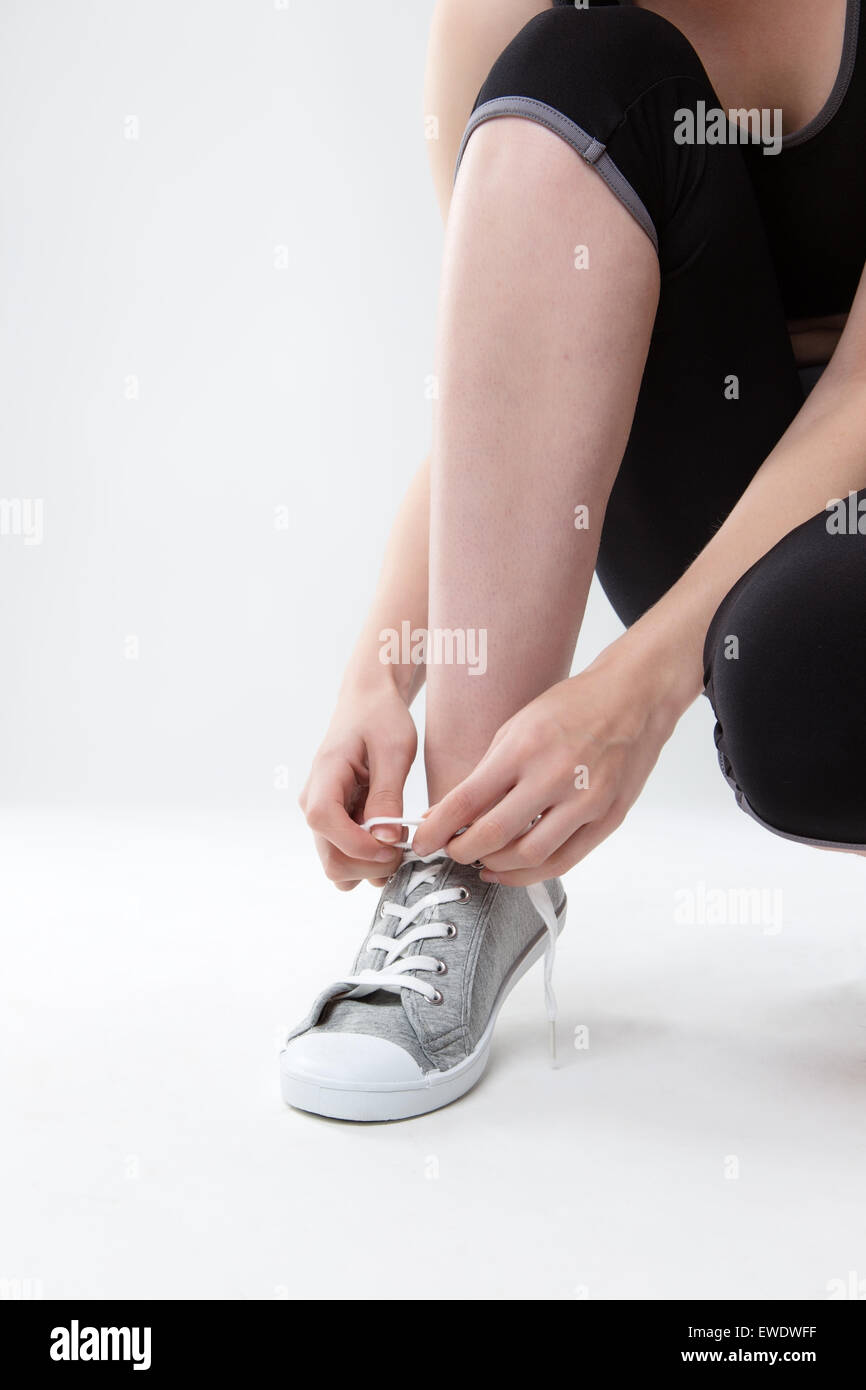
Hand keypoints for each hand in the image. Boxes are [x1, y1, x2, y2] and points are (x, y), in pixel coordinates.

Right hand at [299, 678, 417, 890]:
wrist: (368, 704)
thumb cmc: (381, 718)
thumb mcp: (394, 749)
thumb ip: (388, 795)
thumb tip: (385, 839)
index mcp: (325, 776)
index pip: (325, 822)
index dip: (359, 844)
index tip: (394, 844)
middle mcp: (314, 801)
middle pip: (331, 859)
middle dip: (372, 864)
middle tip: (403, 843)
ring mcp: (322, 816)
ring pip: (337, 866)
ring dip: (371, 867)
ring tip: (396, 839)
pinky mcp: (334, 823)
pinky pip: (346, 857)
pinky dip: (369, 860)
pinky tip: (388, 837)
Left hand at [412, 638, 690, 884]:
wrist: (633, 698)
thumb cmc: (571, 707)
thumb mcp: (518, 726)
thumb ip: (488, 772)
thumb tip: (451, 813)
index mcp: (524, 748)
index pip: (468, 800)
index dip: (437, 828)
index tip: (420, 842)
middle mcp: (555, 776)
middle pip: (495, 834)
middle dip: (462, 851)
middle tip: (449, 851)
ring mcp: (586, 800)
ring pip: (529, 856)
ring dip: (496, 865)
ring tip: (480, 861)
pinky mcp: (608, 818)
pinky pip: (564, 861)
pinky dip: (531, 873)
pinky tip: (511, 869)